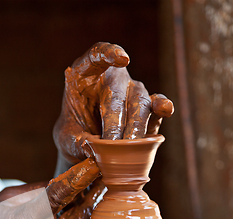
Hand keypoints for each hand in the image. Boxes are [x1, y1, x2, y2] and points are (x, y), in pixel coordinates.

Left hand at [53, 42, 173, 167]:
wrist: (90, 150)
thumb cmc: (75, 137)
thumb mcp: (67, 140)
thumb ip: (76, 142)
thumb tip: (90, 148)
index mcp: (85, 75)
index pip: (97, 55)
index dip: (108, 53)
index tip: (122, 59)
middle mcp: (112, 79)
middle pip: (118, 93)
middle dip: (116, 121)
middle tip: (111, 144)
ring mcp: (131, 92)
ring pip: (139, 102)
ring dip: (136, 125)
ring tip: (130, 145)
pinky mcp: (148, 110)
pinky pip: (157, 105)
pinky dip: (162, 106)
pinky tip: (165, 108)